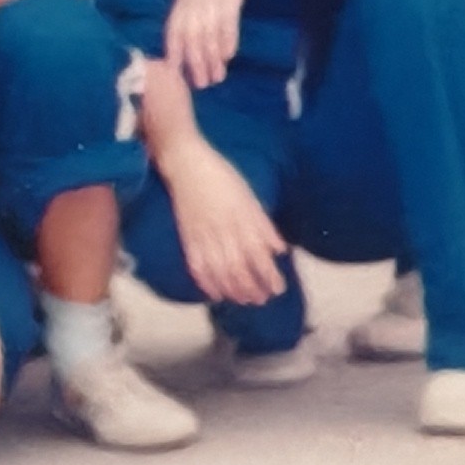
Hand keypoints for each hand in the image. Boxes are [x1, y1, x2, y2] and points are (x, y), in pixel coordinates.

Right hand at [158, 134, 291, 309]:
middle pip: (239, 270)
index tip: (278, 288)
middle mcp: (224, 232)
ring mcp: (203, 236)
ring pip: (219, 273)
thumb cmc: (220, 175)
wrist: (185, 163)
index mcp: (242, 221)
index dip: (270, 277)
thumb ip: (264, 226)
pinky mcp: (187, 237)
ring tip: (243, 300)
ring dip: (233, 291)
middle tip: (262, 300)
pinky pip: (196, 266)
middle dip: (252, 289)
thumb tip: (280, 249)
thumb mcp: (249, 197)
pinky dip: (206, 283)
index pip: (259, 257)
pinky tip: (215, 293)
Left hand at [167, 0, 268, 90]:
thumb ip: (195, 5)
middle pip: (189, 36)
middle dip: (193, 63)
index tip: (174, 74)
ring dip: (211, 57)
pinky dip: (227, 37)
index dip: (172, 52)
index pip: (172, 29)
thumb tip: (193, 33)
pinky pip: (227, 18)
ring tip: (217, 77)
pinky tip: (230, 55)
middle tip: (201, 85)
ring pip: (207, 32)